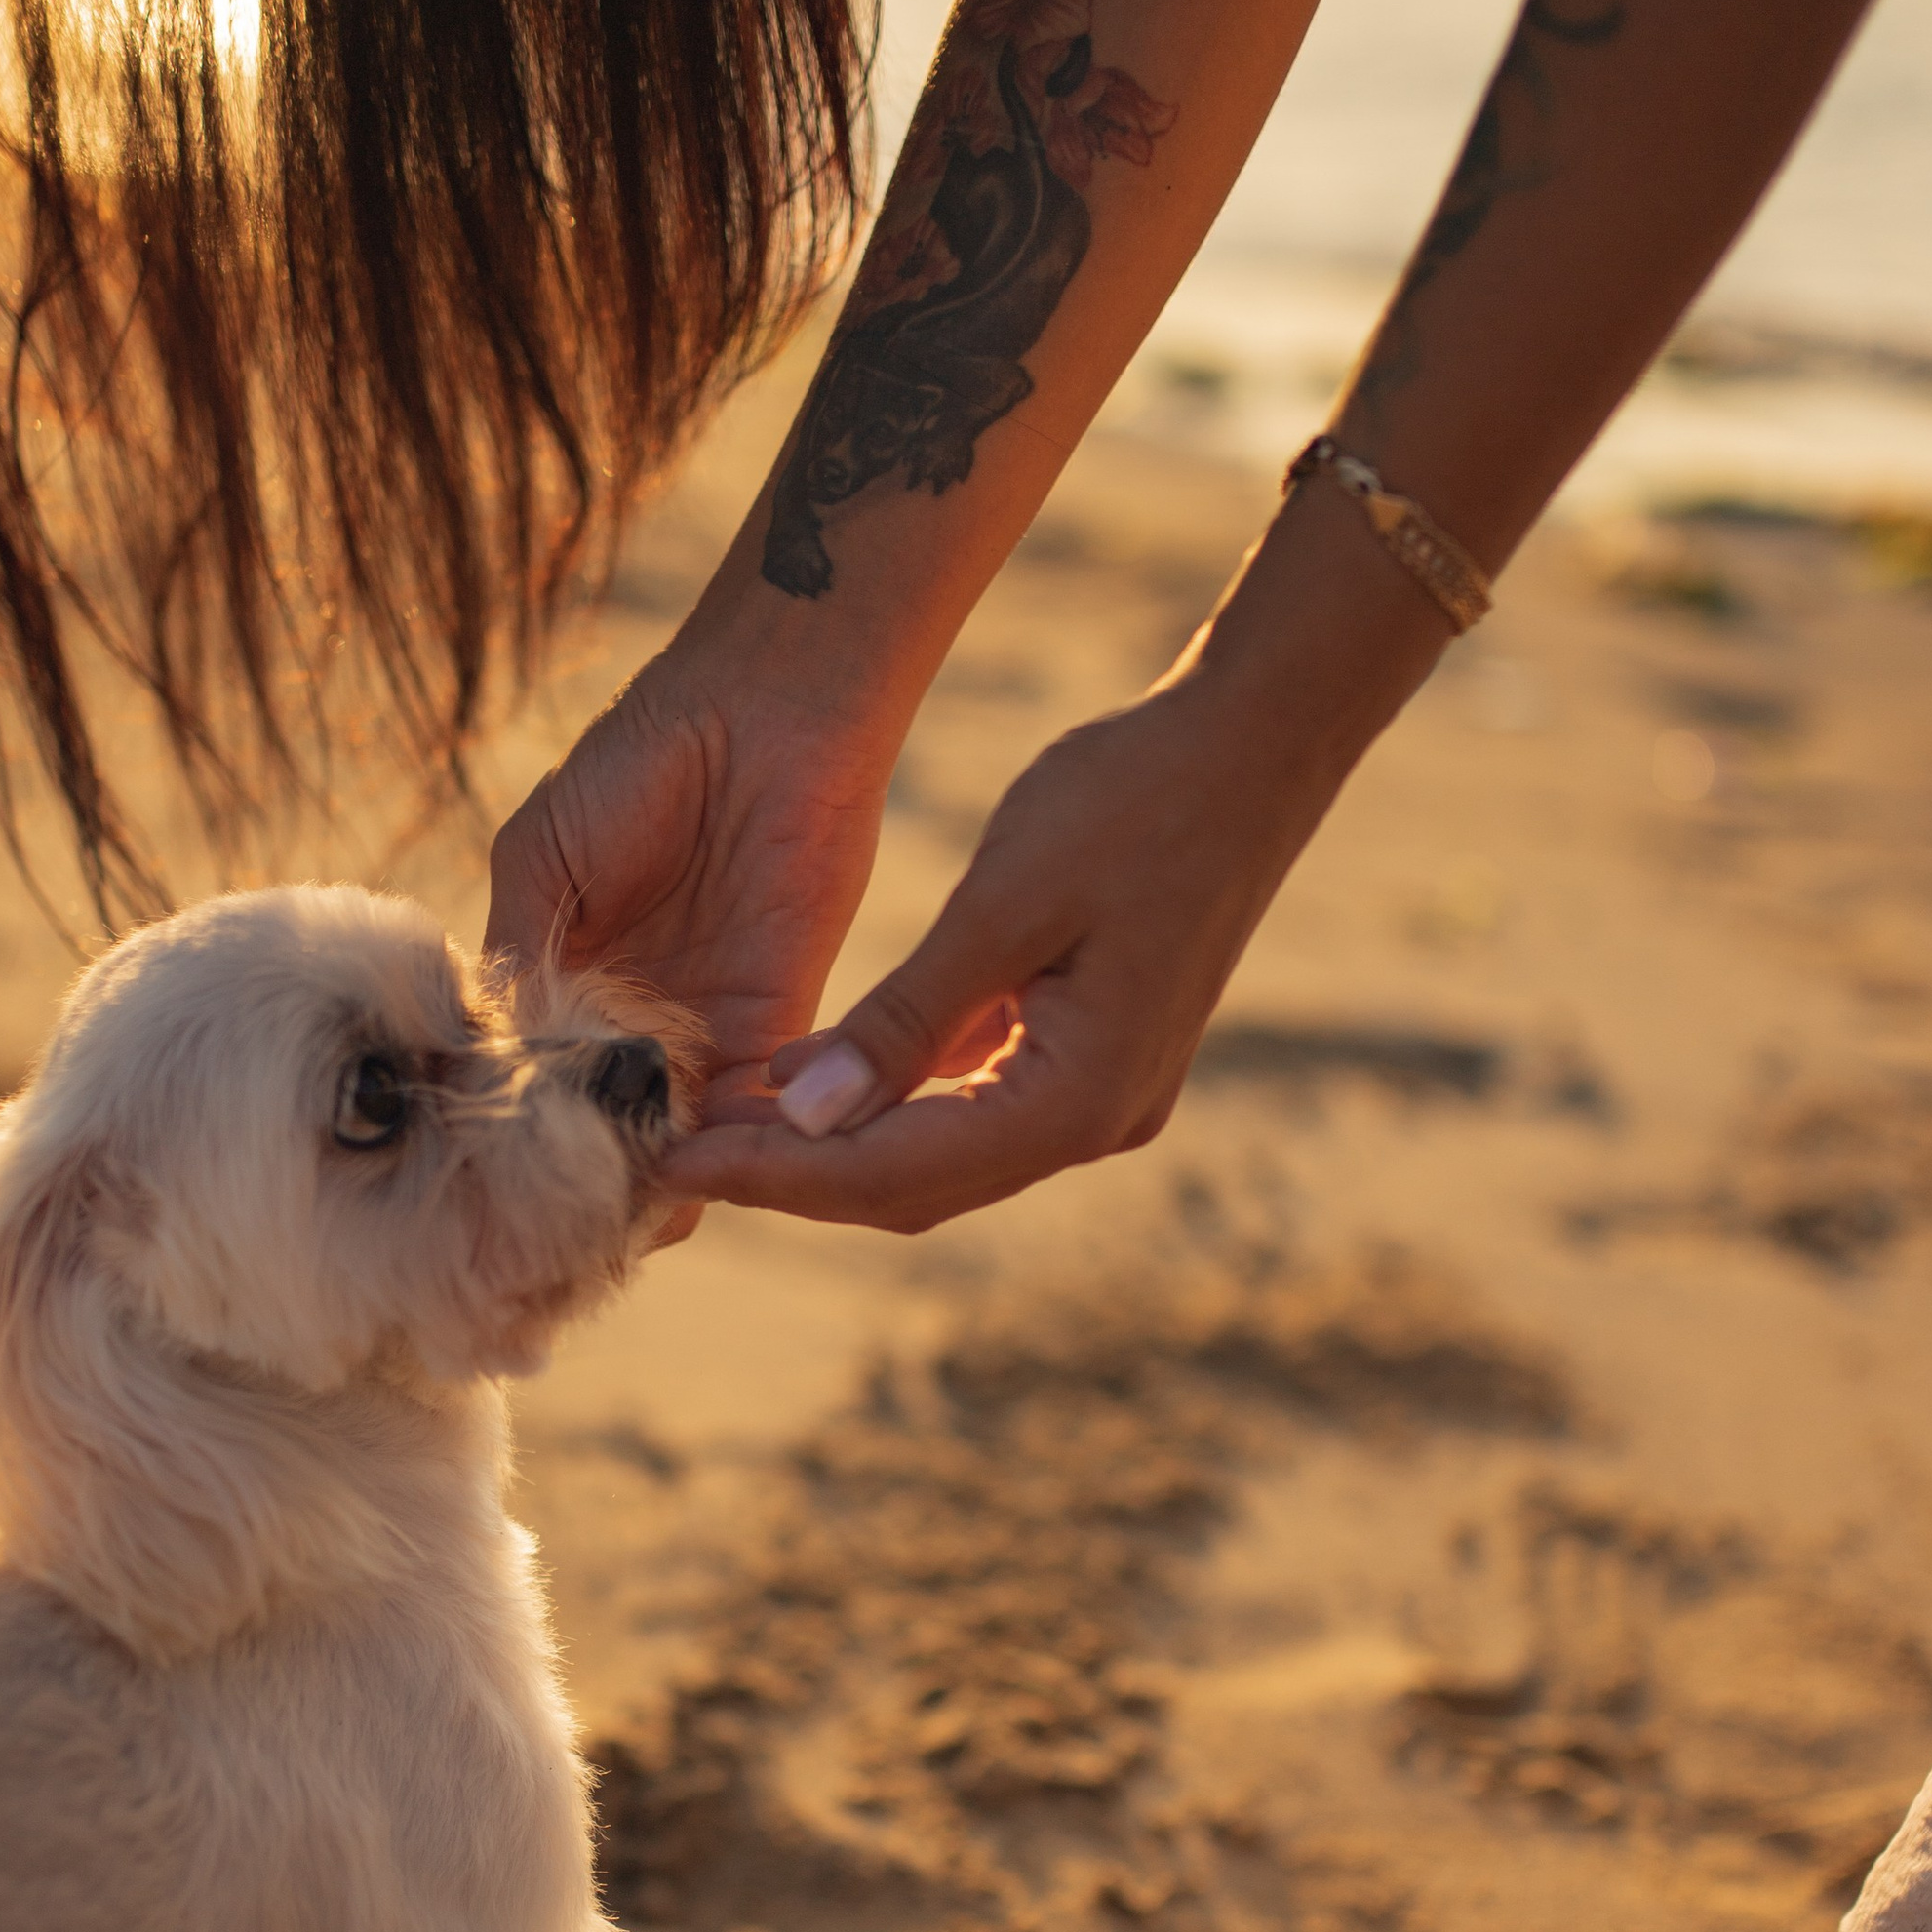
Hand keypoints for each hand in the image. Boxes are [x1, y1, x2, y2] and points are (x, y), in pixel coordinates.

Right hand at [483, 637, 901, 1228]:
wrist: (760, 708)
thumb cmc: (637, 760)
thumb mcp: (541, 861)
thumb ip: (515, 960)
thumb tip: (481, 1061)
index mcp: (573, 982)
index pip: (542, 1083)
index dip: (516, 1135)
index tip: (482, 1196)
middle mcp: (639, 1020)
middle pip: (610, 1128)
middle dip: (586, 1181)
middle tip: (550, 1240)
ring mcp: (706, 1024)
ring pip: (677, 1133)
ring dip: (650, 1177)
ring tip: (609, 1223)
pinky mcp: (776, 1015)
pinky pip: (747, 1103)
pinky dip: (718, 1145)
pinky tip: (678, 1177)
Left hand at [655, 639, 1352, 1235]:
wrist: (1257, 744)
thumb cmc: (1134, 802)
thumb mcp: (1002, 905)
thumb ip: (901, 1023)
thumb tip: (801, 1118)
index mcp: (1080, 1100)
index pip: (896, 1175)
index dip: (777, 1177)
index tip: (674, 1162)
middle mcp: (1098, 1122)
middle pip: (915, 1187)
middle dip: (795, 1178)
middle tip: (675, 1154)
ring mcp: (1104, 1095)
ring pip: (941, 1156)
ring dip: (836, 1146)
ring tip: (723, 1123)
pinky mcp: (1094, 1055)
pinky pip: (974, 1106)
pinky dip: (893, 1100)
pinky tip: (812, 1076)